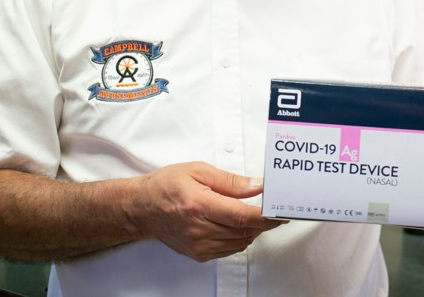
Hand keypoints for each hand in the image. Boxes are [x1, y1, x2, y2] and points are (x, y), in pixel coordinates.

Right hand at [131, 161, 285, 261]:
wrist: (142, 208)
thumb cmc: (167, 186)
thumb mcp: (198, 171)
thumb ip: (230, 181)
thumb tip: (257, 186)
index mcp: (199, 205)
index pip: (242, 216)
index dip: (266, 215)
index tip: (281, 211)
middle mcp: (198, 229)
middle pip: (244, 230)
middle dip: (264, 221)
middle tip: (275, 209)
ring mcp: (198, 244)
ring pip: (240, 242)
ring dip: (253, 229)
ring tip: (256, 213)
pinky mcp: (199, 254)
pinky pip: (230, 249)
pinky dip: (240, 237)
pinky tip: (239, 224)